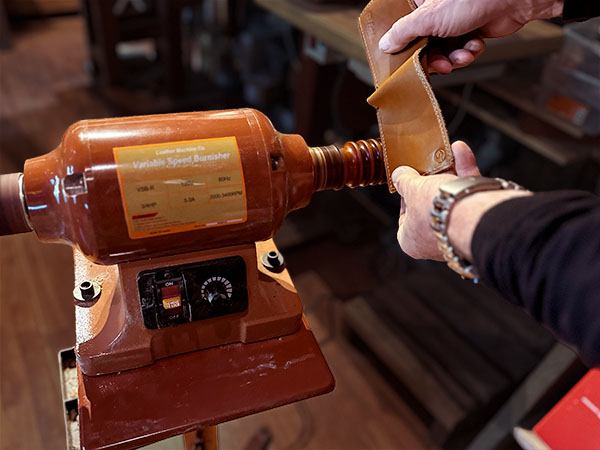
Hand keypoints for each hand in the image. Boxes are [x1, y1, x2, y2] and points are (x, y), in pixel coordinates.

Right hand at [378, 0, 563, 73]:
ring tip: (461, 55)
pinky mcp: (468, 31)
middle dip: (433, 59)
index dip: (402, 46)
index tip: (404, 60)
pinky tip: (473, 47)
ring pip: (442, 52)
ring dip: (453, 59)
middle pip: (422, 45)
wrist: (511, 1)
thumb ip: (402, 33)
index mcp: (420, 2)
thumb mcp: (428, 18)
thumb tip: (385, 45)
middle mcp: (434, 12)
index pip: (401, 28)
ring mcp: (452, 22)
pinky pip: (460, 51)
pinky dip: (467, 53)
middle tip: (439, 65)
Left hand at [392, 142, 531, 260]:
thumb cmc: (436, 210)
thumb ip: (404, 181)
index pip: (405, 218)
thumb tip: (399, 175)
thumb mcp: (412, 190)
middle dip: (431, 182)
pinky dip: (465, 174)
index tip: (409, 183)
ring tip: (446, 154)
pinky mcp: (477, 221)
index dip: (406, 198)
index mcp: (412, 242)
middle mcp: (434, 242)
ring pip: (451, 199)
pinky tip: (461, 154)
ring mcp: (457, 233)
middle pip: (430, 206)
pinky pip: (467, 196)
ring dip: (450, 174)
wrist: (473, 215)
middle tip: (429, 166)